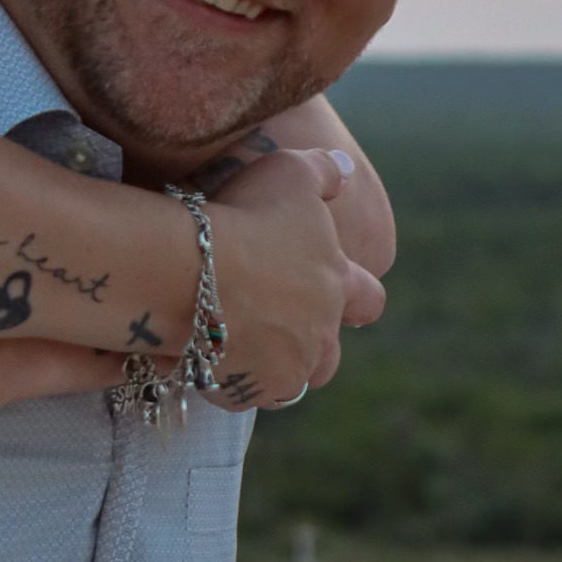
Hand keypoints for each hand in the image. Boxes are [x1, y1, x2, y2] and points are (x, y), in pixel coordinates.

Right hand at [202, 148, 381, 403]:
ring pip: (290, 383)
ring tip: (240, 349)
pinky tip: (202, 358)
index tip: (331, 290)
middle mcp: (320, 334)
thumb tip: (345, 168)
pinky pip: (240, 394)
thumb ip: (324, 172)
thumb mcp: (291, 173)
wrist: (193, 269)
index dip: (354, 297)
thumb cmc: (244, 216)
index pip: (369, 300)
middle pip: (330, 357)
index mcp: (336, 284)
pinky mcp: (245, 390)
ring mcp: (284, 368)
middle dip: (310, 346)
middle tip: (276, 326)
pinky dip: (227, 381)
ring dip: (273, 370)